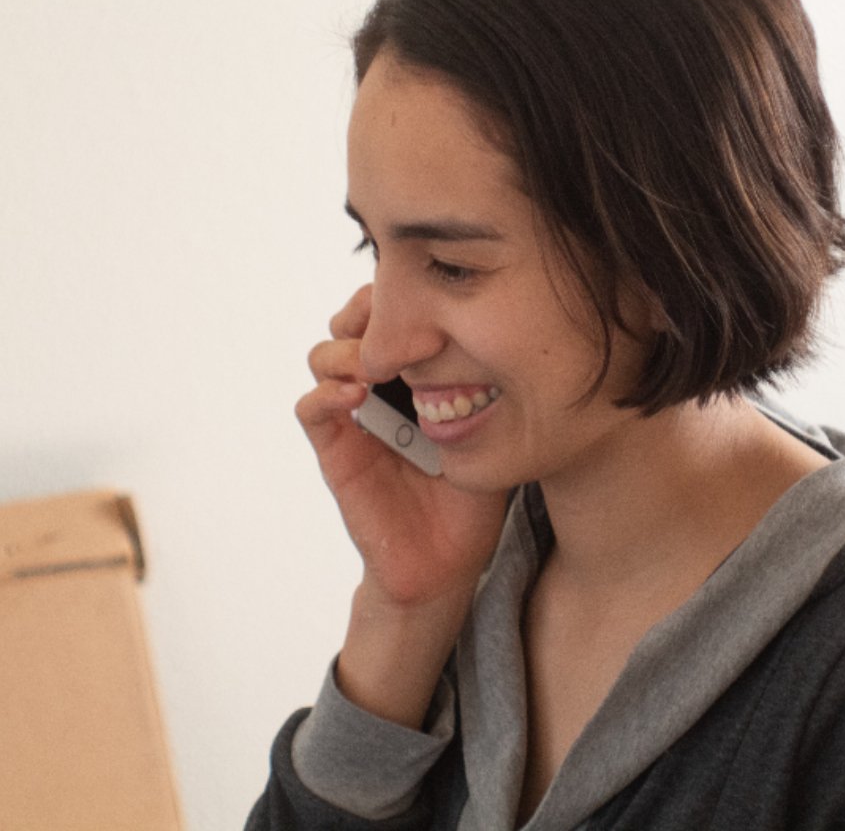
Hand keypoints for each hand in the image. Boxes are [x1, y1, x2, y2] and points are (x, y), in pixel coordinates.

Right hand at [296, 284, 507, 608]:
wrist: (448, 561)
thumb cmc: (474, 495)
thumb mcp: (494, 430)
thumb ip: (492, 386)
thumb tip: (518, 330)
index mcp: (416, 376)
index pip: (395, 315)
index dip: (402, 297)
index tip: (427, 296)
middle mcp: (381, 388)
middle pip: (353, 322)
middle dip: (369, 310)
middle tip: (394, 317)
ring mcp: (354, 416)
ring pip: (325, 355)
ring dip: (347, 349)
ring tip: (376, 361)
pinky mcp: (335, 449)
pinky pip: (312, 408)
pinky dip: (327, 393)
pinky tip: (357, 394)